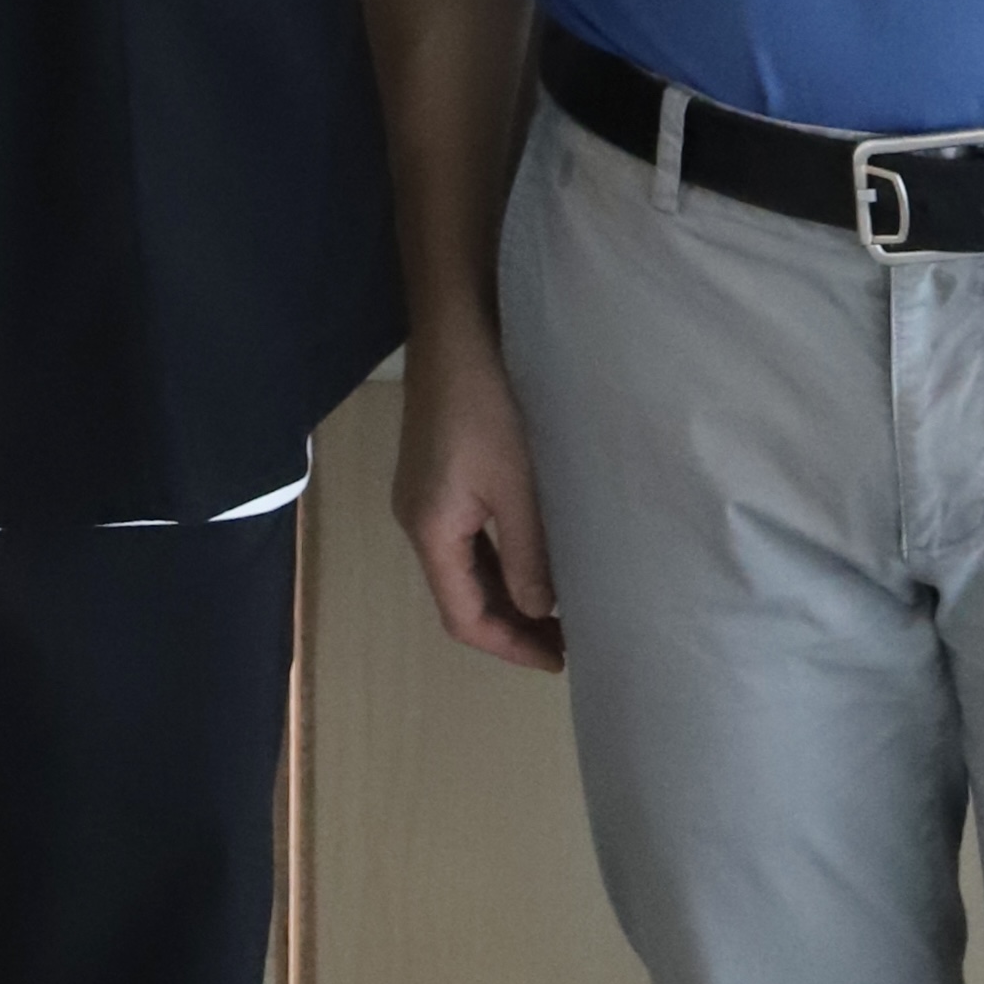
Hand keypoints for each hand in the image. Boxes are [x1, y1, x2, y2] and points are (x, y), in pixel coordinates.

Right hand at [395, 324, 565, 670]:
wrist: (457, 323)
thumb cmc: (488, 403)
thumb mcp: (516, 485)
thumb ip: (526, 555)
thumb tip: (539, 612)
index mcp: (429, 530)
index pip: (463, 617)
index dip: (511, 646)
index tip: (560, 659)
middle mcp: (416, 518)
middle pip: (460, 594)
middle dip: (511, 623)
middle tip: (567, 638)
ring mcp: (422, 491)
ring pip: (464, 565)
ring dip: (506, 590)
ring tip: (557, 604)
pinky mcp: (435, 468)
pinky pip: (465, 534)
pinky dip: (498, 557)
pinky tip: (531, 552)